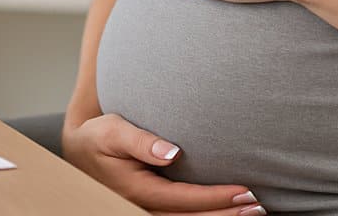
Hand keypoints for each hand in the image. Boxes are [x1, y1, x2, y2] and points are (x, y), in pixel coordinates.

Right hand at [62, 113, 262, 214]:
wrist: (78, 152)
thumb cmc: (98, 136)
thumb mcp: (112, 129)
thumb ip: (141, 141)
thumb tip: (172, 153)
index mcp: (135, 190)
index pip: (184, 200)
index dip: (217, 198)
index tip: (245, 191)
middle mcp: (141, 208)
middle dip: (226, 215)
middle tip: (258, 206)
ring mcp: (145, 212)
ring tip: (251, 212)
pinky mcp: (150, 211)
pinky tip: (226, 211)